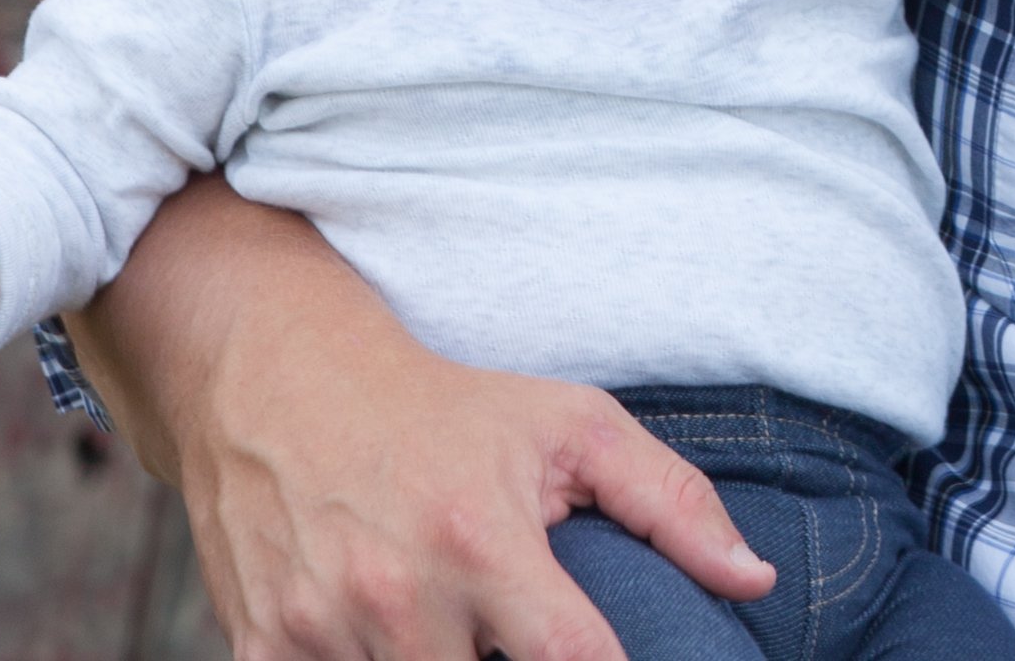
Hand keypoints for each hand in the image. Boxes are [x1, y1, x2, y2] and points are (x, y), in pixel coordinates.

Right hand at [85, 177, 771, 660]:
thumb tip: (754, 579)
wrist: (281, 380)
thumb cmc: (447, 408)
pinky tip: (381, 634)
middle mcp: (397, 593)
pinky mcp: (260, 648)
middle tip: (509, 622)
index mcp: (481, 540)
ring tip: (452, 625)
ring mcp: (319, 628)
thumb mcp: (572, 426)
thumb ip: (672, 503)